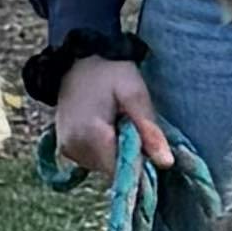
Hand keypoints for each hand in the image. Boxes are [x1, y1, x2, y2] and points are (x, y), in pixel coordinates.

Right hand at [50, 50, 173, 178]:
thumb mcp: (135, 94)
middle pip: (113, 170)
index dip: (141, 163)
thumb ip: (149, 129)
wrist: (76, 60)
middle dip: (128, 154)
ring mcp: (68, 150)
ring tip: (116, 122)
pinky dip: (104, 149)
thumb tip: (166, 163)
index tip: (146, 143)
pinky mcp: (66, 149)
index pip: (123, 170)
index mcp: (92, 136)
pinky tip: (104, 127)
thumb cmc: (110, 72)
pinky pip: (93, 160)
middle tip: (130, 124)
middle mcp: (75, 149)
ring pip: (104, 167)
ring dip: (116, 151)